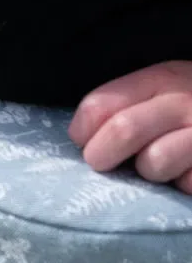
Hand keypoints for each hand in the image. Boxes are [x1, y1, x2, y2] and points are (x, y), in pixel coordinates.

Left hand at [69, 61, 191, 192]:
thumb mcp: (168, 88)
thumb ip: (129, 102)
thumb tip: (82, 134)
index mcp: (165, 78)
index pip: (104, 102)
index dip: (82, 126)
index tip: (81, 139)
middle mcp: (188, 101)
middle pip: (124, 130)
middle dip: (101, 154)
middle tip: (101, 162)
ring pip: (155, 162)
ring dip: (148, 171)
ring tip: (158, 164)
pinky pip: (188, 183)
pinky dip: (183, 183)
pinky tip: (189, 172)